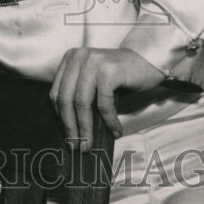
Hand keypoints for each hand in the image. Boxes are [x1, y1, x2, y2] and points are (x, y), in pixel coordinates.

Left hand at [50, 47, 164, 150]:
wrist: (147, 62)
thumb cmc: (119, 76)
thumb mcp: (92, 81)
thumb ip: (79, 94)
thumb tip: (70, 129)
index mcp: (70, 59)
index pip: (56, 92)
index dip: (60, 117)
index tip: (66, 136)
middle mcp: (79, 57)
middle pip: (65, 98)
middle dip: (70, 127)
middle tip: (76, 146)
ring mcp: (93, 62)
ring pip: (82, 103)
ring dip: (86, 127)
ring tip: (90, 143)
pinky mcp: (109, 71)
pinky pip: (104, 103)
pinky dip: (109, 121)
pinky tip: (115, 131)